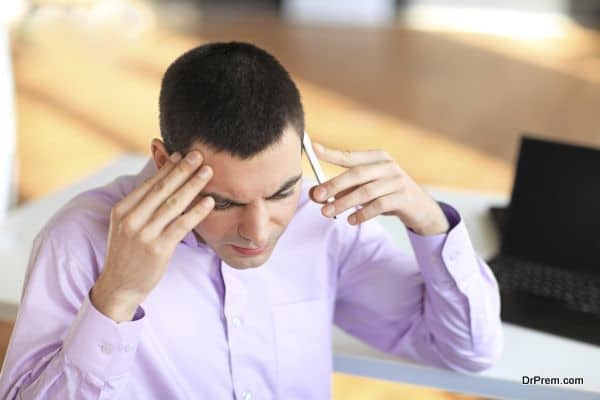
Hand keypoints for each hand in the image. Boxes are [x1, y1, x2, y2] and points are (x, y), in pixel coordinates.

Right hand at [91, 151, 214, 321]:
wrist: (119, 286)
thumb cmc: (128, 253)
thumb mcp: (127, 225)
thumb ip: (141, 205)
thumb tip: (161, 182)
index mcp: (122, 210)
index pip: (149, 184)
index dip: (167, 168)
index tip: (182, 154)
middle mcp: (131, 219)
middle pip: (162, 189)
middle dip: (183, 170)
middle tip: (199, 155)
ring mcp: (144, 234)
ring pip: (173, 204)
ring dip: (193, 185)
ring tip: (208, 172)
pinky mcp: (158, 249)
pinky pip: (181, 225)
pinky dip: (197, 211)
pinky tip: (209, 202)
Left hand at [308, 143, 449, 235]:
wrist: (421, 209)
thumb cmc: (387, 195)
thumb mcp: (366, 189)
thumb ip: (343, 189)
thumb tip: (314, 194)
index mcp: (377, 158)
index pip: (351, 156)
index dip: (332, 153)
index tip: (314, 150)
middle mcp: (388, 166)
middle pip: (357, 174)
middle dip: (334, 185)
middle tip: (317, 196)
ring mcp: (398, 181)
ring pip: (366, 191)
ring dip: (344, 202)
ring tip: (327, 212)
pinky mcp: (404, 198)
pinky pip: (379, 205)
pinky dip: (362, 213)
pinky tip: (351, 220)